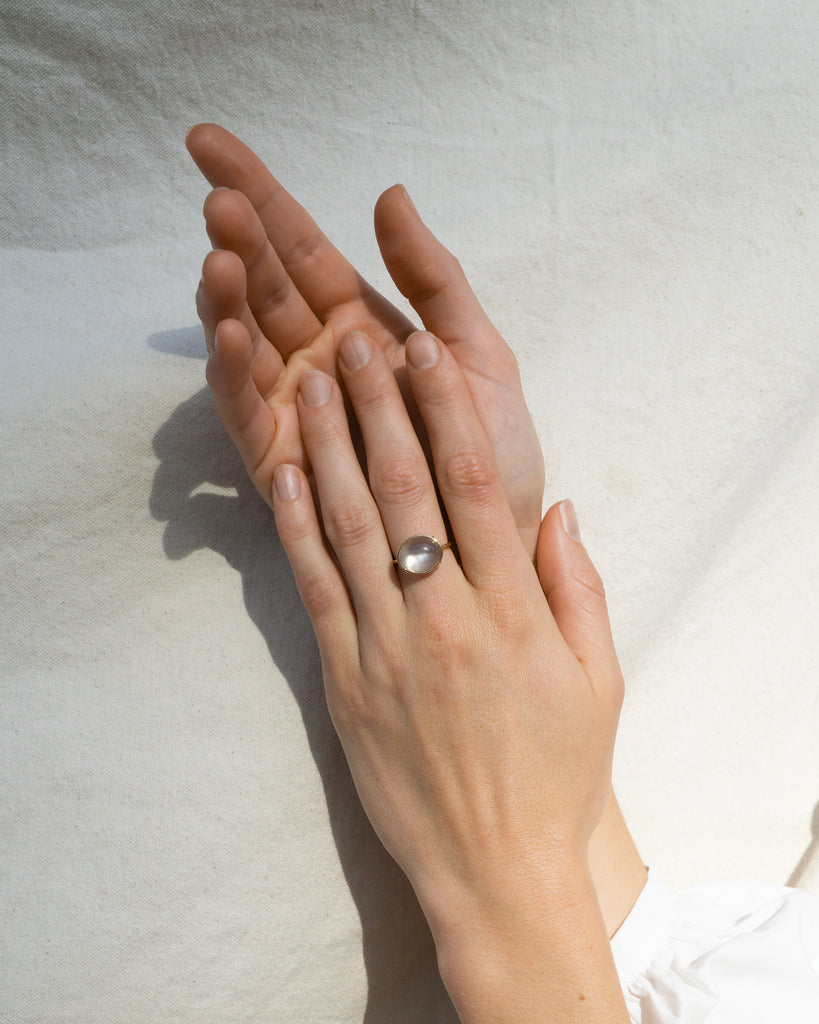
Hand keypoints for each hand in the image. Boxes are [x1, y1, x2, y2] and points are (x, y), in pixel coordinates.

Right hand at [185, 124, 543, 556]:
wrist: (499, 542)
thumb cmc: (491, 453)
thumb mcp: (476, 352)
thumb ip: (435, 279)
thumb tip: (389, 194)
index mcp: (363, 327)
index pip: (302, 250)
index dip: (260, 196)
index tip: (210, 144)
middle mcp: (320, 362)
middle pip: (266, 288)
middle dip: (239, 241)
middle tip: (218, 202)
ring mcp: (295, 411)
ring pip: (246, 343)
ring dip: (227, 301)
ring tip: (220, 262)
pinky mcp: (280, 463)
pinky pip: (247, 412)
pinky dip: (232, 375)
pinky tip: (230, 338)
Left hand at [271, 328, 626, 1021]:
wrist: (494, 867)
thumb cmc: (554, 772)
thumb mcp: (599, 679)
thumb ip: (579, 587)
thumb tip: (559, 507)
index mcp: (512, 611)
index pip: (474, 487)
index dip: (446, 409)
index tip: (426, 352)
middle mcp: (445, 616)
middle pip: (404, 489)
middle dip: (377, 406)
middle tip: (353, 339)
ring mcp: (386, 648)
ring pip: (350, 527)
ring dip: (326, 449)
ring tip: (308, 384)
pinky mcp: (343, 681)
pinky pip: (314, 590)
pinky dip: (296, 529)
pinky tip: (283, 476)